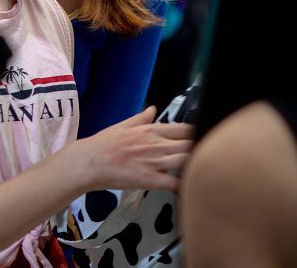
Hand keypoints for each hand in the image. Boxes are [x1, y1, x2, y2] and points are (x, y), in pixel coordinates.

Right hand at [73, 106, 192, 192]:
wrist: (89, 162)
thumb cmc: (103, 145)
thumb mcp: (123, 125)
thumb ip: (141, 118)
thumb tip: (153, 109)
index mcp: (150, 131)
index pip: (183, 128)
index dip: (196, 133)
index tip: (202, 136)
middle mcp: (156, 145)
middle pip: (189, 144)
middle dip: (201, 148)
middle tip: (207, 154)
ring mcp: (154, 162)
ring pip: (186, 161)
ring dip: (196, 164)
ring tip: (202, 169)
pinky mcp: (150, 180)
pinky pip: (174, 183)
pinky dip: (184, 185)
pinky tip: (190, 187)